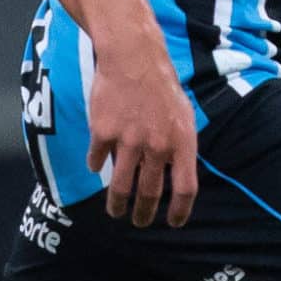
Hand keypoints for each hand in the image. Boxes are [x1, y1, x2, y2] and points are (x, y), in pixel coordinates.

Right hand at [87, 34, 198, 227]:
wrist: (133, 57)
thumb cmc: (161, 86)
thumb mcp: (183, 116)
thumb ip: (179, 146)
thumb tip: (175, 175)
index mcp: (181, 142)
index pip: (185, 188)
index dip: (180, 211)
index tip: (174, 222)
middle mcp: (156, 145)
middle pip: (150, 192)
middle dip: (144, 214)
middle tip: (139, 222)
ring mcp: (128, 140)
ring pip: (120, 186)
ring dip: (117, 204)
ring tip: (115, 212)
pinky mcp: (102, 132)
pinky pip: (97, 159)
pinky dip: (95, 165)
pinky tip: (95, 166)